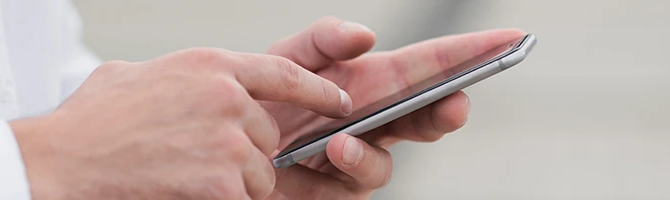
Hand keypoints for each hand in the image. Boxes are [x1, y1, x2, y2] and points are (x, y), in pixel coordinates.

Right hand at [9, 48, 352, 198]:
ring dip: (235, 186)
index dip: (315, 91)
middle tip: (203, 163)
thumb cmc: (90, 122)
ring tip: (186, 179)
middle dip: (246, 156)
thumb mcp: (132, 76)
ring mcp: (229, 140)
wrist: (65, 159)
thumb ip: (172, 76)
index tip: (337, 102)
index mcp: (211, 66)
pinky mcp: (223, 182)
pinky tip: (186, 193)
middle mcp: (228, 97)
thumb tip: (180, 85)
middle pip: (268, 137)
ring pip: (261, 175)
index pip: (284, 74)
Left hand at [261, 17, 526, 198]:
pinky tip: (329, 152)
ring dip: (368, 153)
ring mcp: (356, 160)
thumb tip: (368, 36)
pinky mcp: (334, 192)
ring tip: (338, 142)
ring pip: (387, 163)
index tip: (512, 40)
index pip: (429, 67)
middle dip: (446, 112)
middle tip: (455, 103)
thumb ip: (323, 39)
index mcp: (370, 83)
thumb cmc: (259, 96)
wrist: (218, 139)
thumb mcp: (286, 58)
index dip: (472, 54)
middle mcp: (373, 122)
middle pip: (425, 120)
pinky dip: (344, 168)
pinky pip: (351, 187)